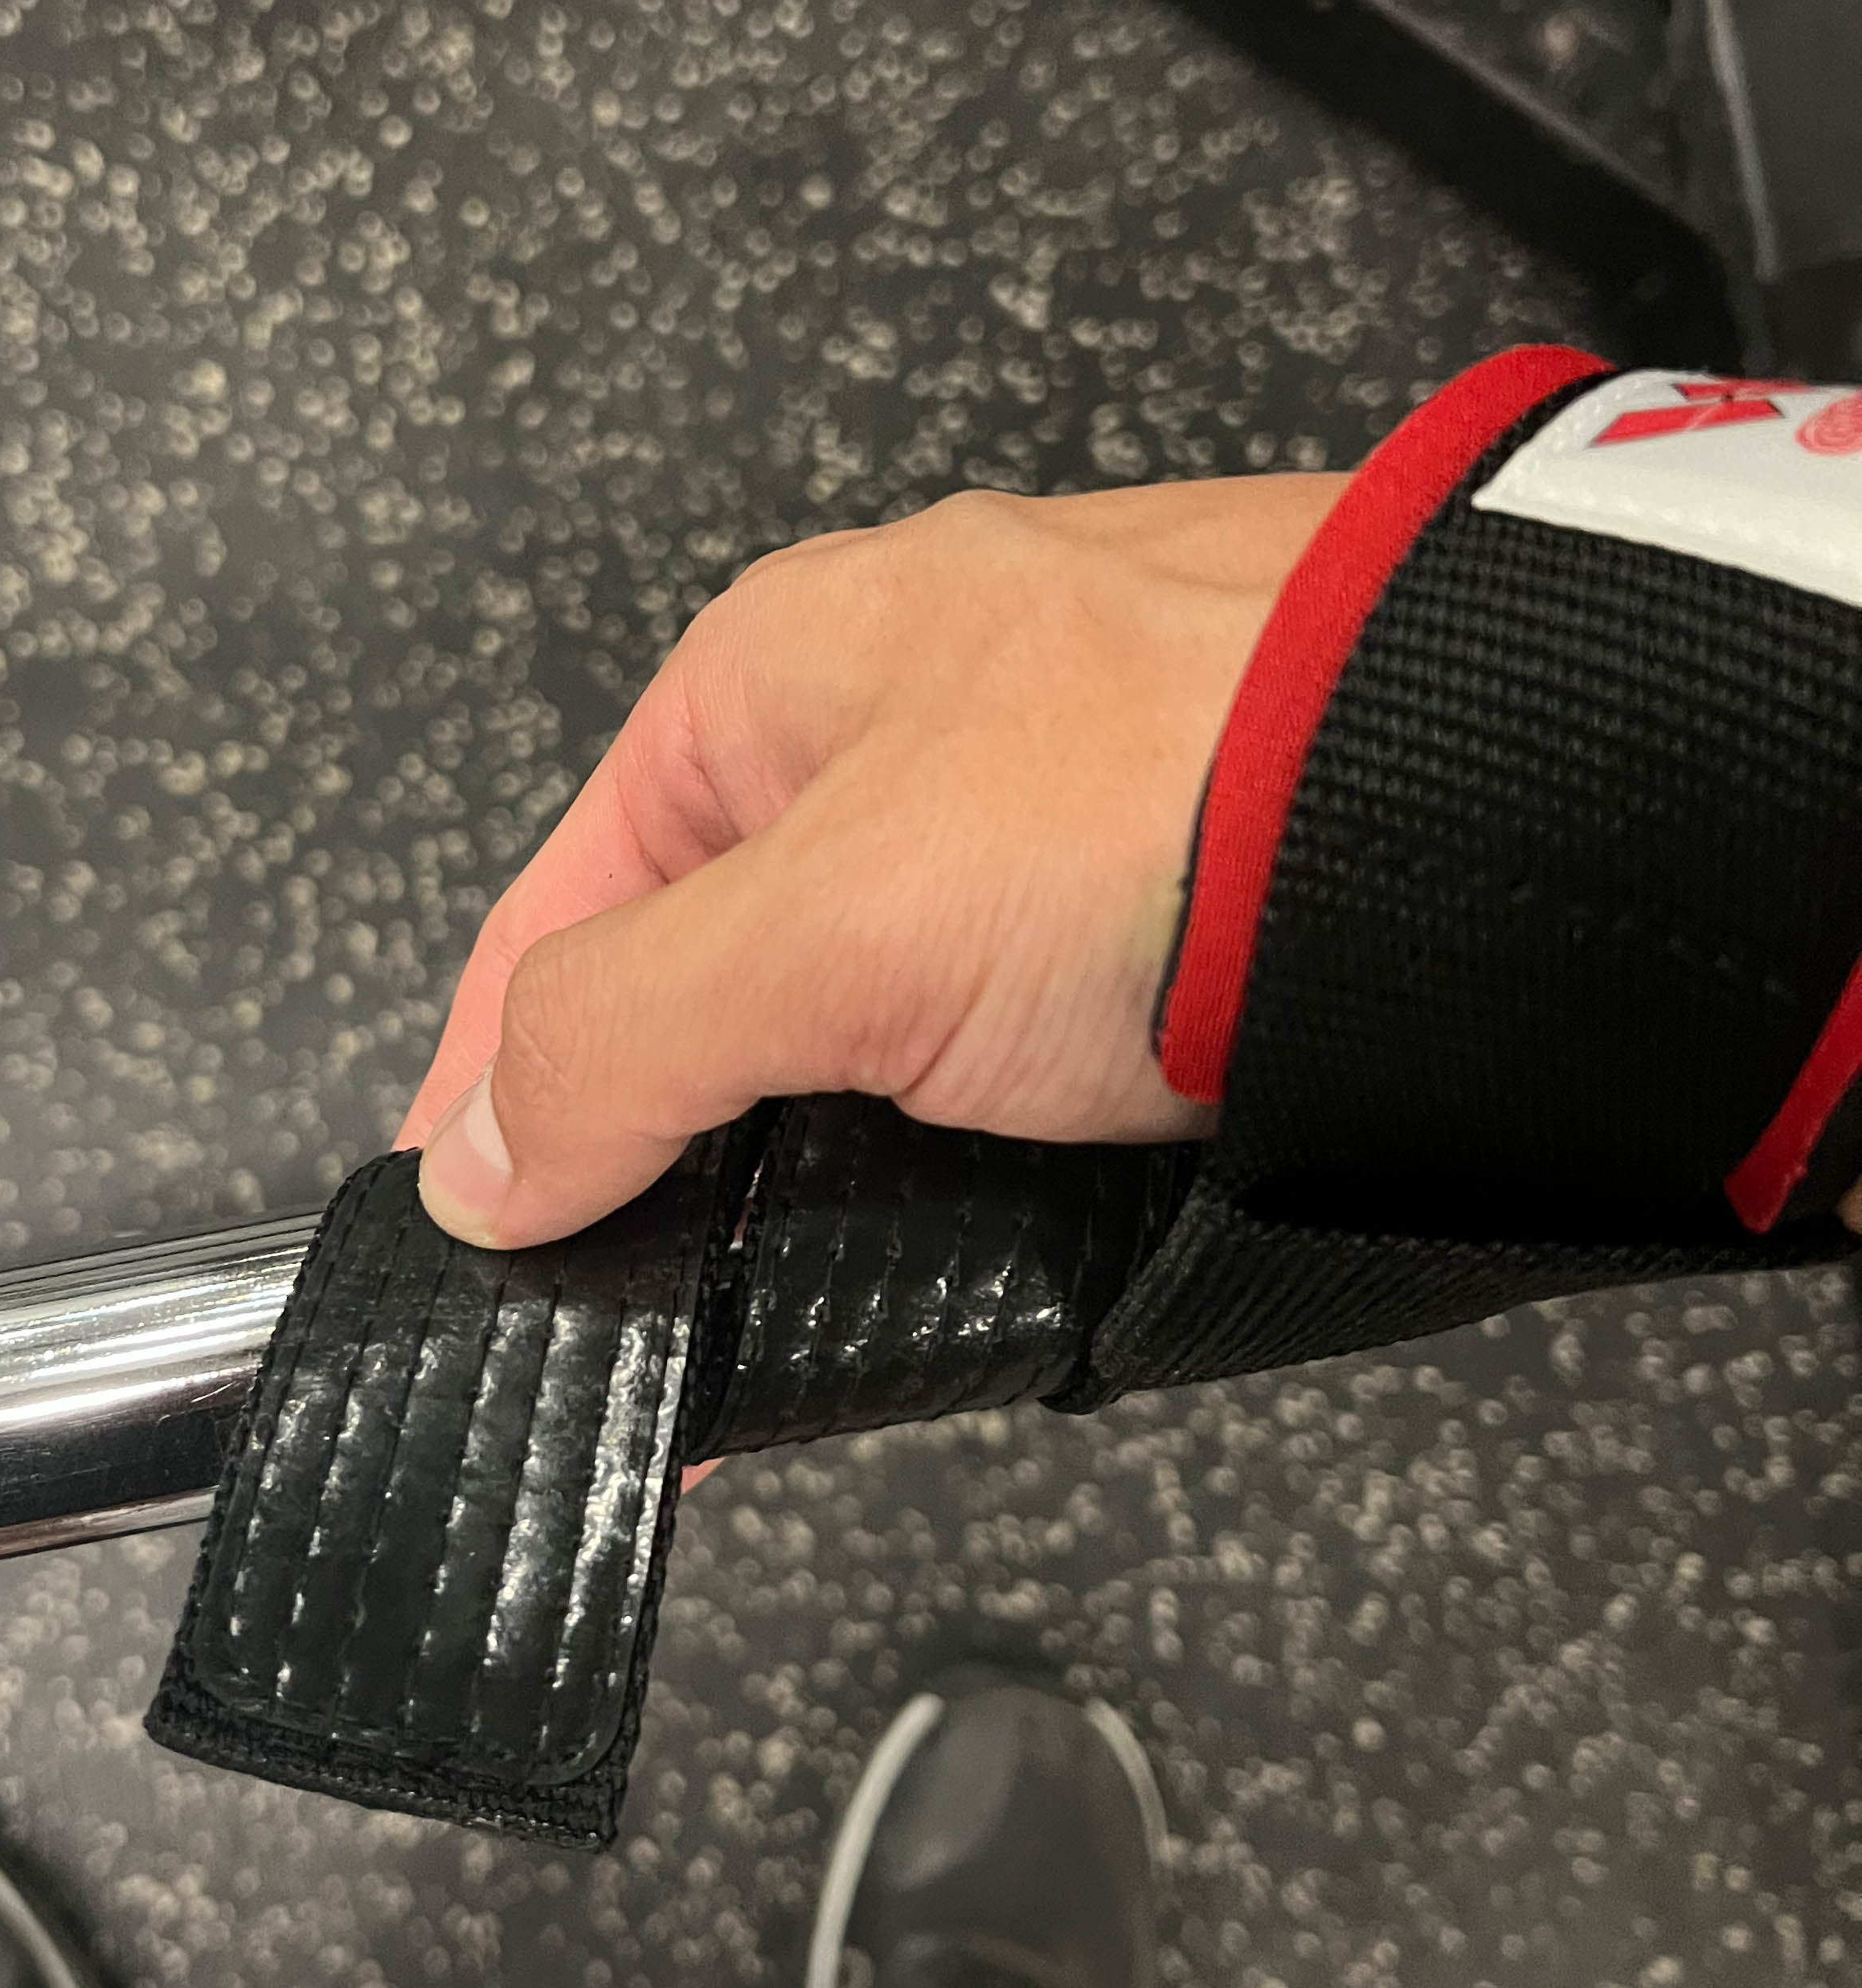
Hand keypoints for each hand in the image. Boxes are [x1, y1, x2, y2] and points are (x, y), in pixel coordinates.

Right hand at [396, 471, 1344, 1250]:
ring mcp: (1051, 812)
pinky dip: (976, 1151)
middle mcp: (907, 722)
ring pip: (870, 1026)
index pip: (563, 903)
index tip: (475, 1239)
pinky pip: (1015, 1051)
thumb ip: (621, 1042)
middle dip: (672, 1144)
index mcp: (778, 673)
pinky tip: (978, 1233)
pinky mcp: (1172, 906)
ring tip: (805, 1307)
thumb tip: (476, 1160)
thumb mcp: (830, 929)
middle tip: (649, 1315)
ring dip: (832, 1164)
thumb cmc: (1174, 793)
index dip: (497, 1080)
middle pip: (714, 970)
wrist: (1512, 802)